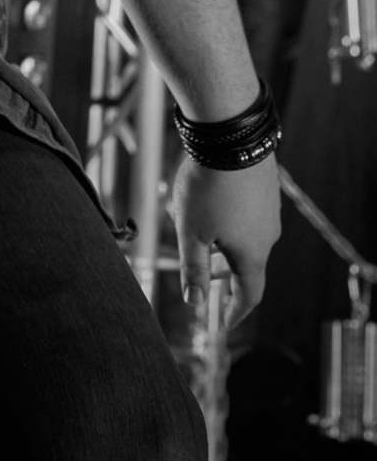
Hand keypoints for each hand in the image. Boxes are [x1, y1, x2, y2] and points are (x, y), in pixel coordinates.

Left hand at [170, 151, 280, 330]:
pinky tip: (203, 204)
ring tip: (198, 239)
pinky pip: (245, 214)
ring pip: (244, 236)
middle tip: (207, 281)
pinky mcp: (264, 188)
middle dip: (225, 275)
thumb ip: (194, 269)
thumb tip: (194, 302)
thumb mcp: (192, 232)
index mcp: (252, 253)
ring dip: (223, 244)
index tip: (224, 324)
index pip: (249, 294)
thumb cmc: (209, 187)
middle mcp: (267, 234)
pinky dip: (227, 221)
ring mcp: (268, 209)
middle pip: (247, 265)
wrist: (232, 135)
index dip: (236, 312)